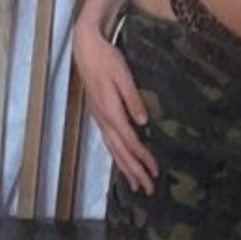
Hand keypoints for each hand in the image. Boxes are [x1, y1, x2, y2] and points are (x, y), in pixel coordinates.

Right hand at [73, 17, 157, 194]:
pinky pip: (109, 142)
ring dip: (125, 167)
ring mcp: (99, 118)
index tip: (155, 172)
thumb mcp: (123, 76)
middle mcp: (103, 120)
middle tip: (148, 190)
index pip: (130, 141)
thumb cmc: (107, 59)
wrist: (85, 49)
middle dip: (134, 171)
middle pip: (120, 151)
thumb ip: (133, 99)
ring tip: (137, 184)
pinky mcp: (98, 114)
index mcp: (111, 112)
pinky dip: (117, 155)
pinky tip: (122, 160)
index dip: (142, 158)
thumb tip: (144, 122)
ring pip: (113, 149)